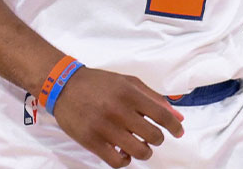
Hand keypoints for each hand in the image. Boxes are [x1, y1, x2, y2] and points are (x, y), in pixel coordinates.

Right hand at [51, 67, 184, 167]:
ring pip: (138, 151)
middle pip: (153, 136)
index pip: (161, 115)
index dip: (174, 126)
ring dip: (144, 151)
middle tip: (151, 137)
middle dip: (157, 139)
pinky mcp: (91, 141)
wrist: (64, 85)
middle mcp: (118, 110)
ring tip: (138, 145)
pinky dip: (125, 161)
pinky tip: (123, 153)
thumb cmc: (99, 83)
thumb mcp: (128, 82)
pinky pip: (117, 162)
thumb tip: (178, 117)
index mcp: (129, 93)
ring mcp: (104, 127)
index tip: (178, 132)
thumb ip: (154, 98)